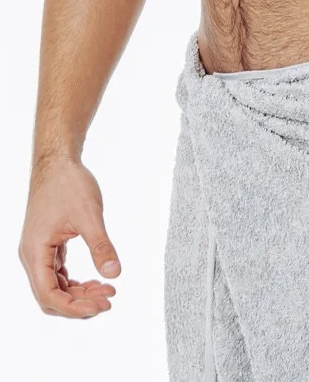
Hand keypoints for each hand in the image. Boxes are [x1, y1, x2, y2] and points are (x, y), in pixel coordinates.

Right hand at [18, 156, 119, 318]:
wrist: (57, 162)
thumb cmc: (68, 183)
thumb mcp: (89, 215)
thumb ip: (101, 246)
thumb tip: (114, 274)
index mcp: (35, 252)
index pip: (49, 295)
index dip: (74, 308)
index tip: (101, 306)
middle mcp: (32, 256)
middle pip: (51, 296)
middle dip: (79, 303)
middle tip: (109, 299)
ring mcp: (39, 251)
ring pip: (55, 286)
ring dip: (79, 293)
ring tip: (107, 290)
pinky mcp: (48, 245)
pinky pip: (58, 273)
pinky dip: (76, 280)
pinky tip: (96, 279)